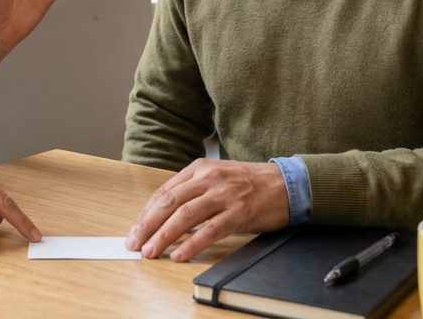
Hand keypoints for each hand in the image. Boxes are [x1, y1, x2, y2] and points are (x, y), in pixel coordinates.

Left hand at [124, 159, 289, 261]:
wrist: (286, 183)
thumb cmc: (249, 183)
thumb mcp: (217, 176)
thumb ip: (192, 190)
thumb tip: (164, 215)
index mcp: (200, 169)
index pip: (164, 192)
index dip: (146, 213)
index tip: (135, 230)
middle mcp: (209, 179)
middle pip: (169, 203)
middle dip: (147, 226)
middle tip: (135, 243)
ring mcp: (224, 195)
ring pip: (185, 216)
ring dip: (164, 236)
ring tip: (151, 251)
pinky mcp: (239, 213)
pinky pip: (210, 231)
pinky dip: (192, 244)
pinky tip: (179, 254)